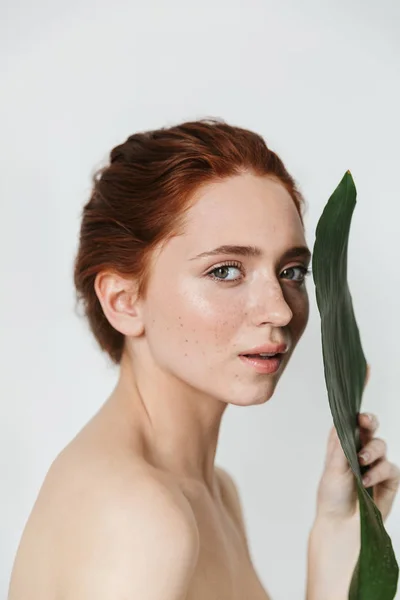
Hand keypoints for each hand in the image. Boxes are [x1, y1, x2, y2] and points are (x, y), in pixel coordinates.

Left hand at [306, 366, 399, 598]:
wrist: (343, 526)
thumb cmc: (331, 494)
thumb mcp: (333, 466)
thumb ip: (344, 443)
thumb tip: (350, 421)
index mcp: (341, 438)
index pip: (350, 411)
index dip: (358, 388)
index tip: (365, 366)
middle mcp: (358, 445)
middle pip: (369, 422)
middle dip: (368, 422)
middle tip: (364, 424)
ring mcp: (375, 461)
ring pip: (381, 444)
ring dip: (372, 453)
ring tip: (361, 467)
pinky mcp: (388, 477)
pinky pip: (390, 467)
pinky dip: (379, 473)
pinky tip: (368, 482)